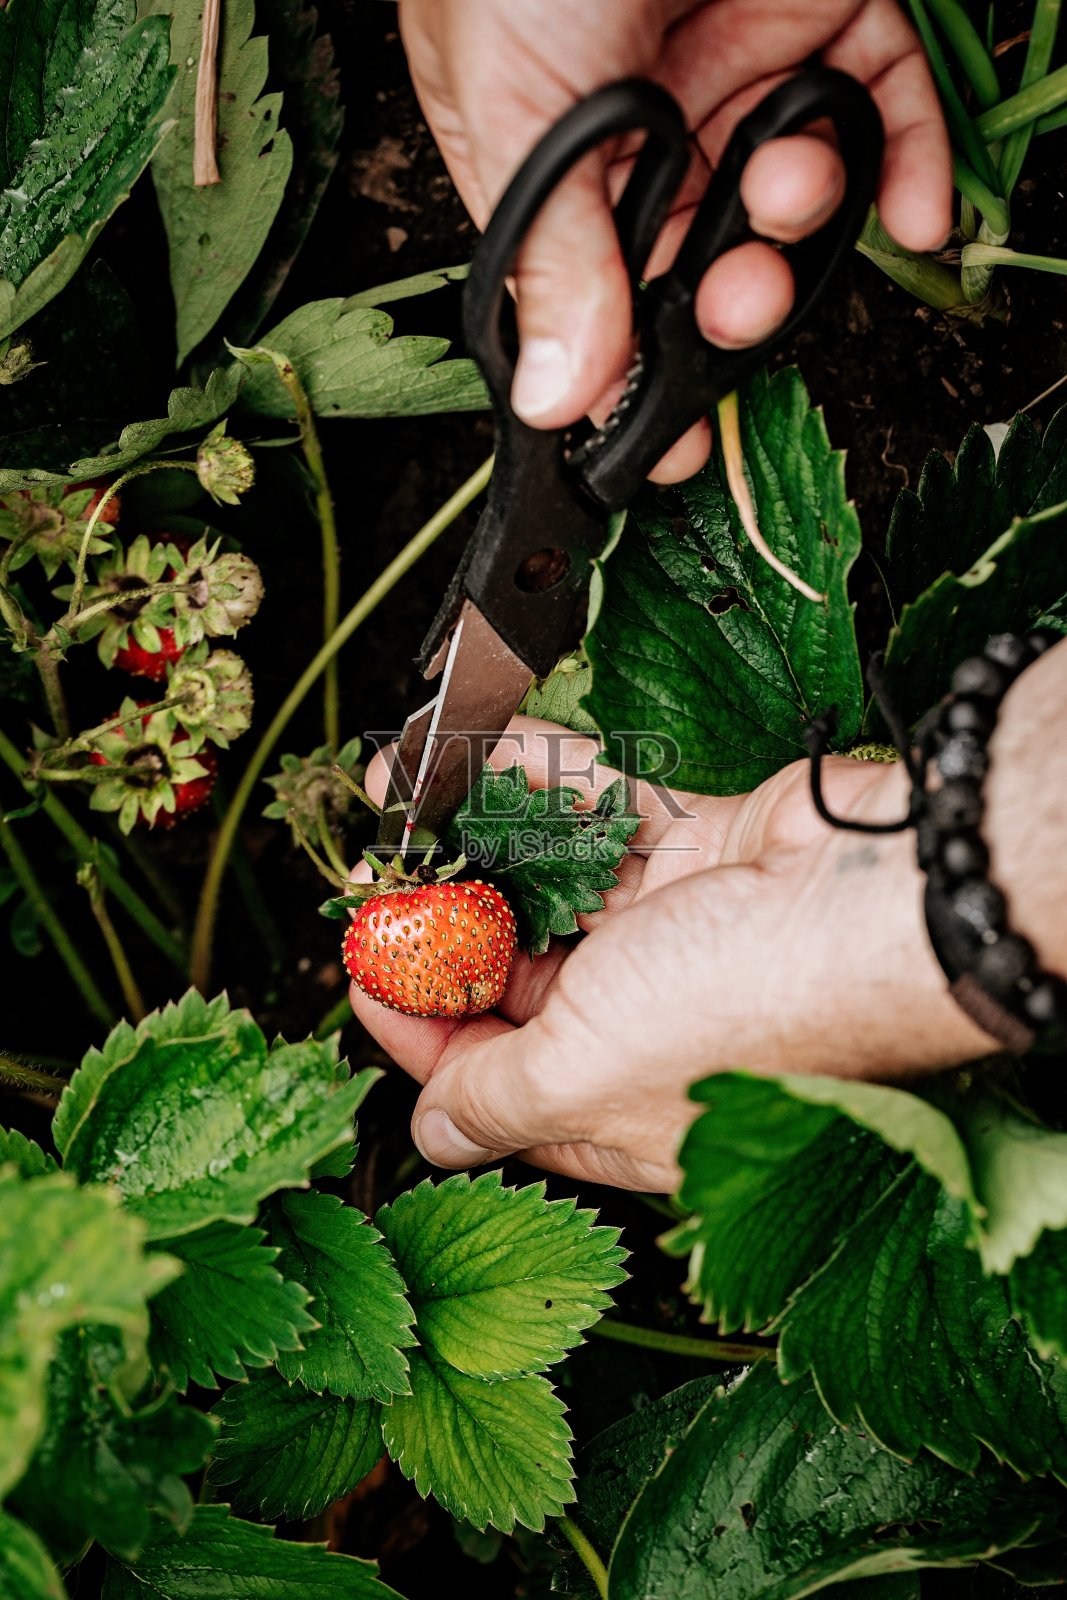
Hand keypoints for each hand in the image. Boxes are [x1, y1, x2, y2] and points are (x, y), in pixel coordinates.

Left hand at [348, 717, 994, 1192]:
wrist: (876, 902)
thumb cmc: (744, 1011)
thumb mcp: (581, 1075)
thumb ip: (492, 1100)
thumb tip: (430, 1141)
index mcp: (611, 1107)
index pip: (483, 1076)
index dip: (414, 1022)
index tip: (360, 964)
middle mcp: (640, 1025)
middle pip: (510, 974)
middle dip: (439, 923)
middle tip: (377, 874)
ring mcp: (670, 933)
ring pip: (550, 881)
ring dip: (477, 836)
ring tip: (403, 794)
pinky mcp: (695, 850)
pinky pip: (602, 809)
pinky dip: (542, 778)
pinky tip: (473, 750)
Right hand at [399, 0, 951, 480]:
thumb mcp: (520, 104)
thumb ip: (551, 256)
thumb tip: (553, 395)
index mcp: (556, 161)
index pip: (599, 302)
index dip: (635, 380)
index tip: (666, 445)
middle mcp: (650, 131)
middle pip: (706, 264)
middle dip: (731, 305)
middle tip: (734, 304)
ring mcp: (741, 74)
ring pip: (795, 201)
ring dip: (806, 224)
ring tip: (792, 183)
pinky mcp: (831, 14)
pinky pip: (887, 113)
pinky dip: (911, 167)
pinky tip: (911, 212)